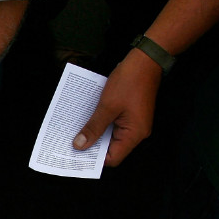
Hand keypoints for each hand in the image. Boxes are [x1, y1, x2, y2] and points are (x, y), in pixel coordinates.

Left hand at [72, 50, 162, 166]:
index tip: (77, 155)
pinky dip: (101, 124)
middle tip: (72, 144)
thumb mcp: (107, 106)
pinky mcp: (131, 114)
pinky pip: (113, 125)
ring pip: (111, 137)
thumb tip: (79, 146)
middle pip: (111, 149)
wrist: (146, 59)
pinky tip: (88, 120)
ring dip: (95, 134)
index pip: (113, 158)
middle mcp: (137, 132)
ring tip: (77, 132)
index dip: (94, 159)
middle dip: (92, 147)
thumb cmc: (129, 81)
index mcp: (134, 134)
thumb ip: (93, 128)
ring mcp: (134, 123)